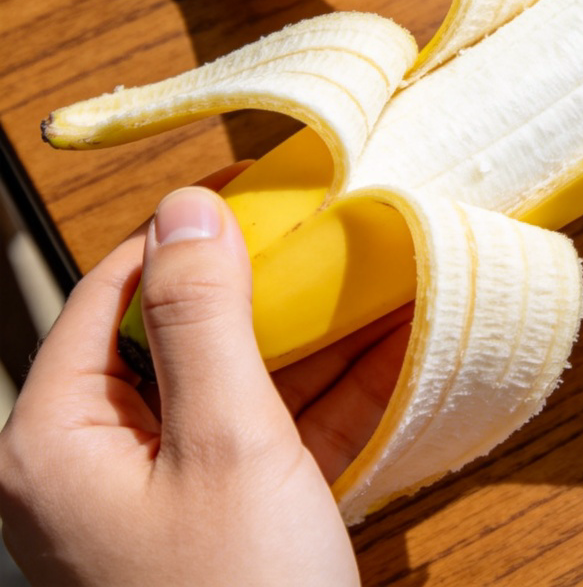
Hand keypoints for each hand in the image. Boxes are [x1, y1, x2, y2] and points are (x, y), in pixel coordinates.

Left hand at [0, 173, 410, 585]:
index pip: (112, 292)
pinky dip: (325, 397)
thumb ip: (203, 319)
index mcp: (60, 439)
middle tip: (324, 237)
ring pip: (234, 385)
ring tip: (368, 280)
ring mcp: (164, 495)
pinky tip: (388, 353)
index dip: (182, 237)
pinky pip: (269, 436)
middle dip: (261, 288)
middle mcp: (99, 463)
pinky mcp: (222, 520)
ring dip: (307, 338)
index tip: (254, 197)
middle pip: (177, 337)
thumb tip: (184, 208)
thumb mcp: (226, 444)